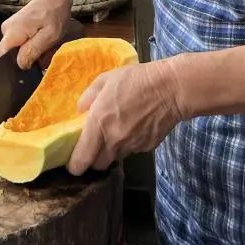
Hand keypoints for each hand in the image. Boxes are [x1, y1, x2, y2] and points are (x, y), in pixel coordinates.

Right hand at [0, 0, 71, 68]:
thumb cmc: (54, 13)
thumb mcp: (49, 35)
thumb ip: (33, 51)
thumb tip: (20, 65)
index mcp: (12, 32)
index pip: (0, 58)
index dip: (13, 66)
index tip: (29, 66)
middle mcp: (6, 31)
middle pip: (10, 56)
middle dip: (28, 59)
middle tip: (45, 53)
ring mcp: (9, 29)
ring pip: (17, 52)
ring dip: (33, 53)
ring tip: (46, 45)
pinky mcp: (15, 30)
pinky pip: (21, 45)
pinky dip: (33, 46)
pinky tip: (42, 41)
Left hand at [67, 60, 184, 174]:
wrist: (171, 88)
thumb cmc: (135, 80)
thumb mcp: (105, 80)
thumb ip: (88, 97)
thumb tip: (80, 112)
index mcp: (99, 124)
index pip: (82, 159)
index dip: (75, 165)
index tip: (73, 163)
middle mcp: (114, 140)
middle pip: (98, 164)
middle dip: (93, 158)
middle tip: (94, 144)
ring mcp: (132, 146)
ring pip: (115, 158)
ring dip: (111, 150)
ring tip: (117, 131)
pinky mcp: (146, 147)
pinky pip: (132, 151)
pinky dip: (129, 144)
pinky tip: (134, 127)